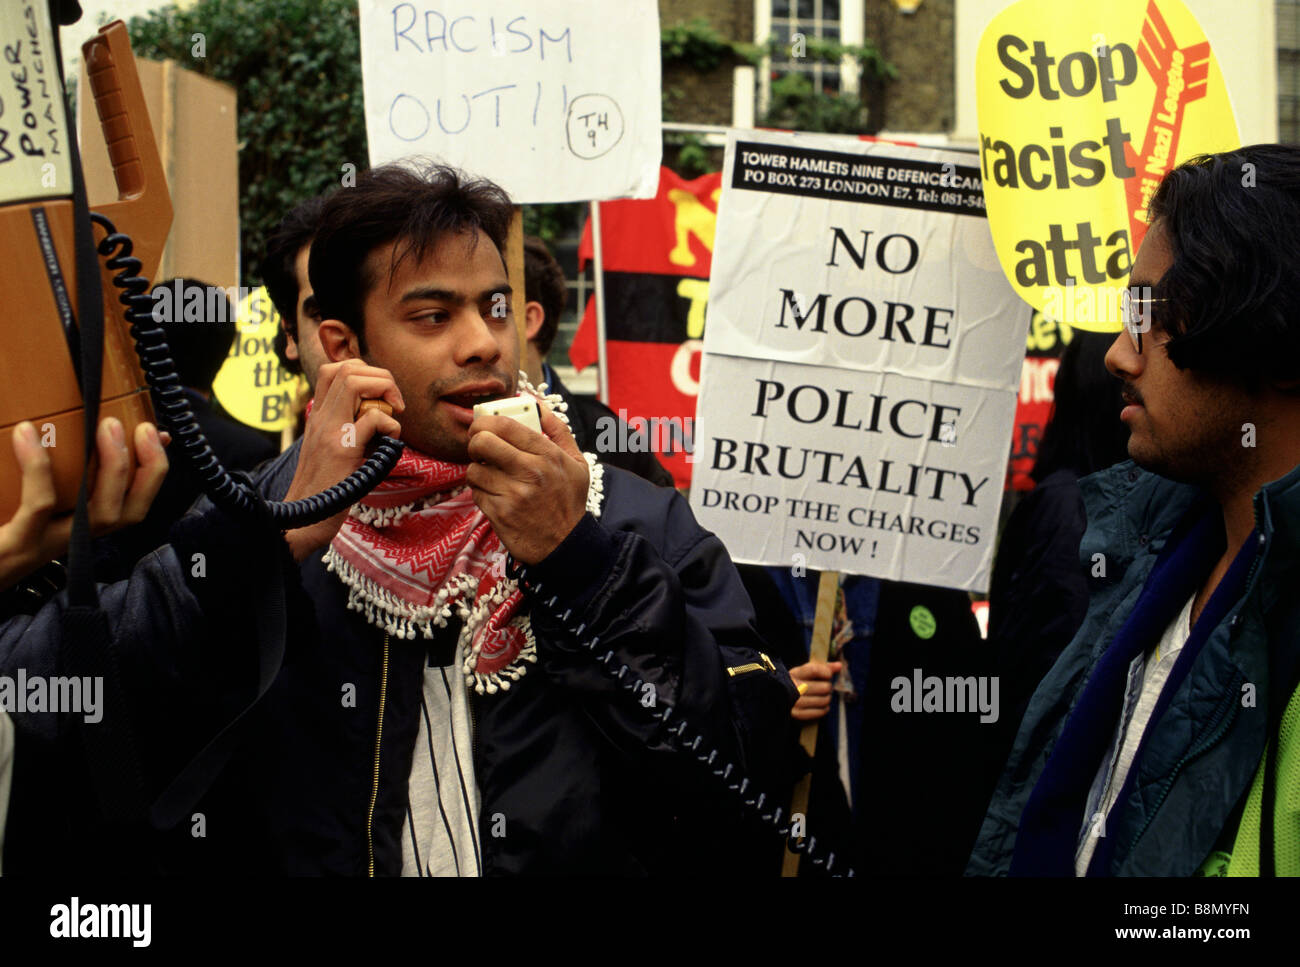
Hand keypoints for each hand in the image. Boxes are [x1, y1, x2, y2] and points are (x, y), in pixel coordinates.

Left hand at [0, 417, 169, 589]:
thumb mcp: (11, 510)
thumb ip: (35, 479)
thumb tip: (41, 430)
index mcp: (70, 532)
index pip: (132, 508)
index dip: (153, 473)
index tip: (155, 435)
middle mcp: (66, 542)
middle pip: (130, 513)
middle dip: (147, 469)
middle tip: (135, 427)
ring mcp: (42, 546)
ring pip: (100, 513)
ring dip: (113, 466)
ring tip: (104, 426)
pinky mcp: (15, 547)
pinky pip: (40, 505)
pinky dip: (38, 466)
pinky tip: (26, 432)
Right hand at [282, 358, 403, 560]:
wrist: (303, 519)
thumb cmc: (326, 489)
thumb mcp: (333, 450)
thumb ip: (348, 430)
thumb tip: (379, 418)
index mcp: (318, 416)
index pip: (334, 369)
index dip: (365, 372)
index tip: (382, 397)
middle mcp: (320, 417)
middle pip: (346, 368)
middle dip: (380, 376)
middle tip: (395, 403)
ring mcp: (329, 431)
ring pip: (354, 380)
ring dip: (384, 390)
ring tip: (394, 414)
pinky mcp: (341, 450)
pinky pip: (373, 419)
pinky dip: (391, 424)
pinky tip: (390, 442)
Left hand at [466, 402, 588, 564]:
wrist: (566, 544)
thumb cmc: (569, 500)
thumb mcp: (576, 462)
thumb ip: (558, 430)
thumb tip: (537, 405)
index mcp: (547, 454)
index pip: (505, 425)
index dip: (485, 421)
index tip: (482, 426)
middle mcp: (530, 472)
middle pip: (482, 442)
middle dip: (474, 441)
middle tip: (479, 447)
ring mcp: (513, 494)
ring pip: (474, 469)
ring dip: (478, 471)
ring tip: (491, 476)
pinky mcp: (499, 514)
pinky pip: (476, 493)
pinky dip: (481, 493)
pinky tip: (496, 496)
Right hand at [789, 660, 842, 721]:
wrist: (775, 698)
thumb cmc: (793, 683)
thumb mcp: (803, 672)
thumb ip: (822, 667)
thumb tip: (839, 666)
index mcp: (794, 674)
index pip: (815, 670)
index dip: (826, 672)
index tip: (827, 675)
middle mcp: (793, 688)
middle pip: (824, 687)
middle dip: (827, 687)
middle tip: (823, 687)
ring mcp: (795, 702)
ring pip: (824, 700)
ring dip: (826, 698)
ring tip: (821, 696)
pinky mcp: (797, 714)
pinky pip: (820, 712)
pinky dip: (824, 708)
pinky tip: (820, 705)